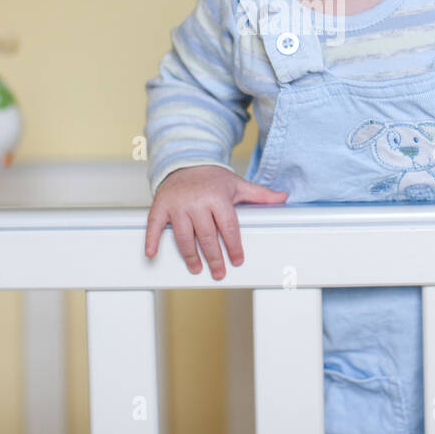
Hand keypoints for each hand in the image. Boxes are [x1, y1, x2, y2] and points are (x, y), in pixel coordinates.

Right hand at [145, 165, 286, 279]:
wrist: (184, 161)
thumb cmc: (211, 178)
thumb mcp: (237, 184)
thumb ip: (259, 194)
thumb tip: (283, 197)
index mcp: (217, 197)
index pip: (228, 227)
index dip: (234, 246)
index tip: (237, 260)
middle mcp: (197, 202)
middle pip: (207, 236)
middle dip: (214, 257)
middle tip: (218, 272)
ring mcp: (178, 205)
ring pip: (185, 237)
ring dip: (191, 256)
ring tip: (197, 268)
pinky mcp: (161, 206)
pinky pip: (154, 225)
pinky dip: (151, 240)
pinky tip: (152, 253)